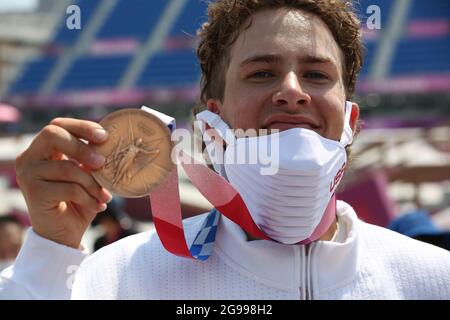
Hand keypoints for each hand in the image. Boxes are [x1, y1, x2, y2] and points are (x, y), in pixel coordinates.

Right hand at [15, 118, 112, 248]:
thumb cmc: (79, 201)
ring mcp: (28, 175)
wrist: (65, 234)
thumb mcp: (88, 176)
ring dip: (92, 183)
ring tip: (104, 195)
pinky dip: (89, 198)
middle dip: (83, 147)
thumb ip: (92, 160)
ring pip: (67, 167)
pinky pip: (69, 188)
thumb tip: (109, 144)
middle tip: (102, 163)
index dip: (81, 126)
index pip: (57, 125)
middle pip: (53, 135)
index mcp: (42, 150)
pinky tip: (98, 206)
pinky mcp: (33, 193)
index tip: (104, 136)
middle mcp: (29, 158)